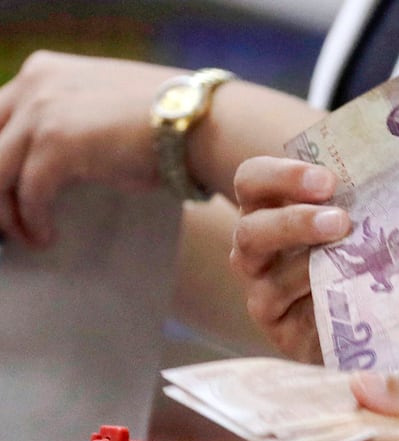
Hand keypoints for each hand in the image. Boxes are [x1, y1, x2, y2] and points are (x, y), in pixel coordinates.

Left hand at [0, 50, 183, 245]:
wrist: (205, 123)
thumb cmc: (169, 124)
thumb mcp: (105, 112)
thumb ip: (71, 124)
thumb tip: (51, 168)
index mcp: (43, 72)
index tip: (6, 196)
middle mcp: (35, 83)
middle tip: (7, 224)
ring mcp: (43, 110)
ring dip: (7, 213)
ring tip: (26, 237)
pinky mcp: (58, 142)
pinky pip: (28, 192)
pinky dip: (33, 221)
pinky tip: (47, 237)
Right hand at [230, 156, 348, 363]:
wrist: (378, 321)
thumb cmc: (367, 255)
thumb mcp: (366, 219)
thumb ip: (366, 194)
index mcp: (269, 211)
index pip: (253, 181)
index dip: (282, 176)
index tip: (329, 180)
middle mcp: (257, 250)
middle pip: (250, 229)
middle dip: (295, 221)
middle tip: (341, 220)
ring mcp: (262, 291)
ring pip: (264, 273)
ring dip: (306, 262)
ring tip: (348, 257)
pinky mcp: (279, 328)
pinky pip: (283, 309)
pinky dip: (313, 296)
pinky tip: (348, 290)